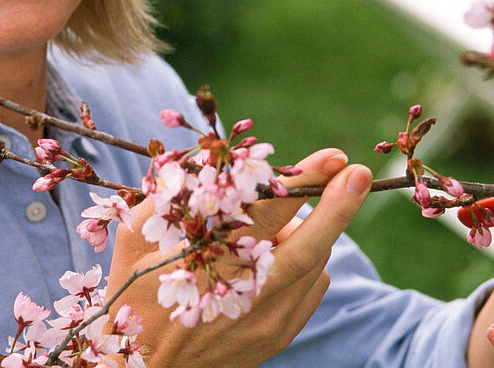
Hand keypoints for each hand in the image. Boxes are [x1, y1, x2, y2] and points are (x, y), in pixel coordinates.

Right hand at [106, 148, 371, 367]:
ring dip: (308, 234)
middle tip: (361, 173)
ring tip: (271, 230)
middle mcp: (243, 292)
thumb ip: (174, 193)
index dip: (305, 180)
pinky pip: (312, 288)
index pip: (267, 212)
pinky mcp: (277, 337)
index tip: (335, 157)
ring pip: (313, 263)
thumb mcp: (137, 236)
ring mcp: (265, 320)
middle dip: (340, 206)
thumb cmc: (133, 291)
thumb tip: (214, 156)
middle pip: (308, 245)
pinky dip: (305, 265)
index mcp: (208, 258)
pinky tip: (274, 261)